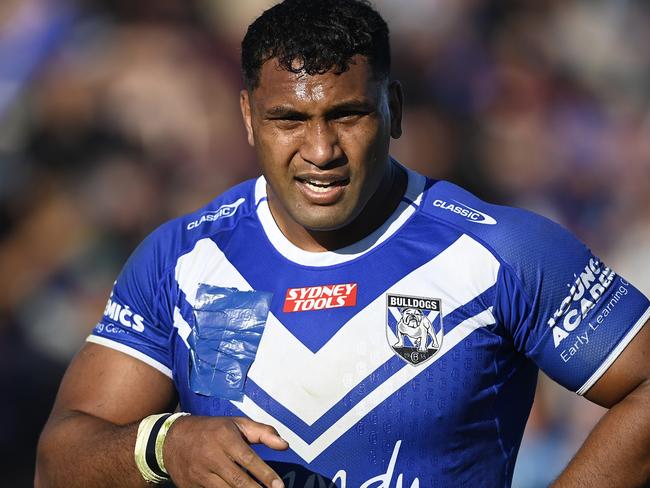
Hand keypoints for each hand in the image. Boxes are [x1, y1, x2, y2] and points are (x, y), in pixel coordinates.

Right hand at [163, 416, 288, 486]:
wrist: (173, 439)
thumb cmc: (214, 430)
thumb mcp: (238, 424)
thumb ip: (263, 433)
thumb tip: (285, 445)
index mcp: (225, 437)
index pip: (248, 459)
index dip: (265, 474)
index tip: (279, 486)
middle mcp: (211, 456)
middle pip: (238, 480)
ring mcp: (200, 473)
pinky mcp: (191, 486)